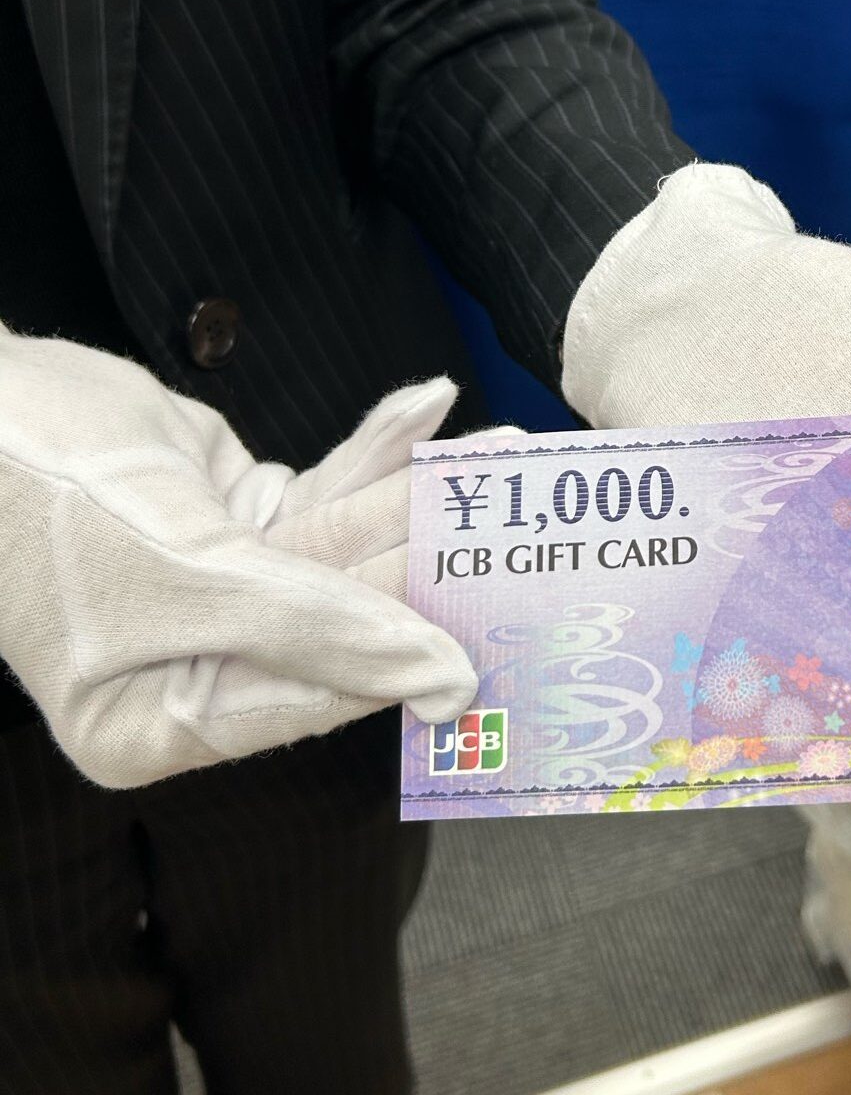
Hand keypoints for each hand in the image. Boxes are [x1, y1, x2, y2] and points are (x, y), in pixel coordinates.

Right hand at [0, 326, 478, 787]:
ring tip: (508, 457)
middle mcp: (204, 664)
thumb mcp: (184, 576)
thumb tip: (441, 684)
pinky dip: (370, 450)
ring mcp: (228, 590)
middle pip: (344, 619)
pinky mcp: (240, 521)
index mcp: (165, 719)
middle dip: (432, 560)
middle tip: (523, 525)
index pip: (319, 693)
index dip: (410, 656)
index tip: (506, 627)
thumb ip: (317, 627)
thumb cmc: (36, 501)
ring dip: (419, 494)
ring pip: (347, 548)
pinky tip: (427, 409)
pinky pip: (322, 490)